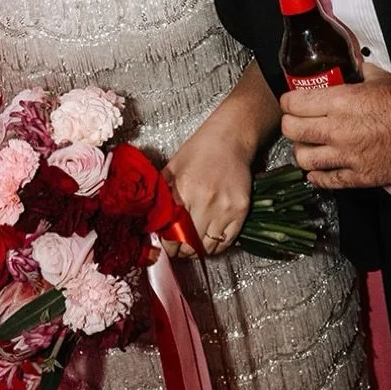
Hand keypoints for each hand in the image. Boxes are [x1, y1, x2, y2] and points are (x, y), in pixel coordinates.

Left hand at [161, 124, 252, 258]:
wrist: (230, 139)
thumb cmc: (200, 151)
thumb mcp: (173, 168)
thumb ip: (161, 195)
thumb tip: (149, 221)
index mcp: (184, 191)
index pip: (171, 235)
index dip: (167, 246)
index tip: (166, 246)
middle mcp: (205, 202)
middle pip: (189, 245)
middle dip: (181, 251)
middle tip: (178, 248)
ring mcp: (225, 208)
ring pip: (208, 248)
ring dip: (198, 250)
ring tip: (193, 243)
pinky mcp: (241, 211)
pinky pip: (226, 242)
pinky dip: (216, 246)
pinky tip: (209, 237)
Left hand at [280, 62, 390, 188]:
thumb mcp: (379, 78)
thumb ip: (359, 72)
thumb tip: (354, 66)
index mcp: (339, 102)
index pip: (294, 103)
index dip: (288, 101)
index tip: (291, 101)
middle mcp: (337, 130)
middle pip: (292, 130)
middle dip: (290, 124)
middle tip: (295, 121)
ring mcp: (346, 156)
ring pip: (303, 158)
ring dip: (301, 151)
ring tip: (307, 145)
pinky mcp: (359, 177)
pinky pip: (327, 181)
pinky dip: (317, 177)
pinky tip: (317, 170)